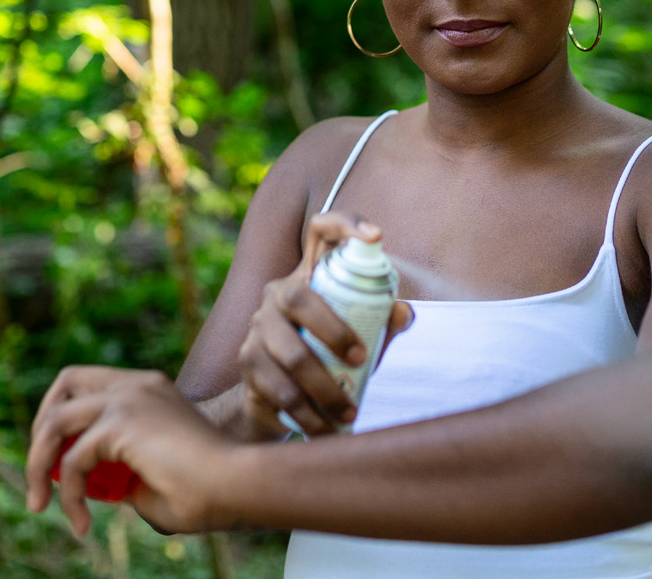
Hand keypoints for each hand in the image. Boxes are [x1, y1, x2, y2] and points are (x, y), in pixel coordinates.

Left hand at [27, 365, 240, 536]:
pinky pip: (72, 461)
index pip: (91, 385)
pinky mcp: (124, 422)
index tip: (61, 465)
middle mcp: (139, 384)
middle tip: (42, 476)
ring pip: (56, 420)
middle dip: (43, 428)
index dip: (66, 420)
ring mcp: (131, 397)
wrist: (234, 485)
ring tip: (40, 504)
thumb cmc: (203, 491)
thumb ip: (119, 468)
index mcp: (150, 389)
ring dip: (37, 463)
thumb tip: (87, 482)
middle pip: (66, 382)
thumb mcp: (150, 473)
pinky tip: (83, 525)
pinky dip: (68, 496)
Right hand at [239, 213, 413, 435]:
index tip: (376, 236)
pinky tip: (326, 429)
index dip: (346, 223)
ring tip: (349, 411)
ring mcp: (258, 326)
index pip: (321, 230)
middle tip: (361, 358)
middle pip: (299, 297)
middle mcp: (279, 292)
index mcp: (311, 274)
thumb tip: (404, 313)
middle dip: (333, 330)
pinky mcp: (247, 362)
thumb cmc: (330, 356)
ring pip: (289, 352)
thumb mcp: (360, 336)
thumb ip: (381, 322)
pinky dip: (307, 412)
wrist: (276, 401)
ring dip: (324, 387)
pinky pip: (277, 387)